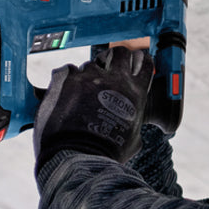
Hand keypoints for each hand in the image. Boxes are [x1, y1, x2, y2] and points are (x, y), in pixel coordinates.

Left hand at [34, 46, 153, 166]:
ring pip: (90, 64)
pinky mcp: (67, 79)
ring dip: (87, 75)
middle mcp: (115, 79)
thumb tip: (133, 132)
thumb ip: (133, 126)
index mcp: (135, 93)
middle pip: (120, 52)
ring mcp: (90, 76)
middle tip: (107, 70)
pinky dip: (66, 80)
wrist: (79, 155)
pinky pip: (67, 70)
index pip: (145, 63)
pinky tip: (64, 95)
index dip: (139, 61)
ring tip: (80, 94)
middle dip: (114, 58)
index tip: (133, 64)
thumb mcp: (133, 141)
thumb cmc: (107, 153)